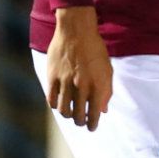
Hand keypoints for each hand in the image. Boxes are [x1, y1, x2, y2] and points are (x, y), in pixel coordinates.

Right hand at [45, 6, 112, 129]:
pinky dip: (55, 105)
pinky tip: (59, 103)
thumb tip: (102, 110)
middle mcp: (82, 85)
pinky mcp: (52, 77)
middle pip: (78, 116)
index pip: (95, 114)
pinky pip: (51, 100)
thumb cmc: (95, 49)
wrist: (76, 30)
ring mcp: (66, 82)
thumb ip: (106, 91)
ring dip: (68, 115)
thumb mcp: (107, 69)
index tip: (92, 127)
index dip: (93, 124)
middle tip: (81, 121)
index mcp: (98, 84)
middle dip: (80, 122)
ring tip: (71, 113)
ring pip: (64, 111)